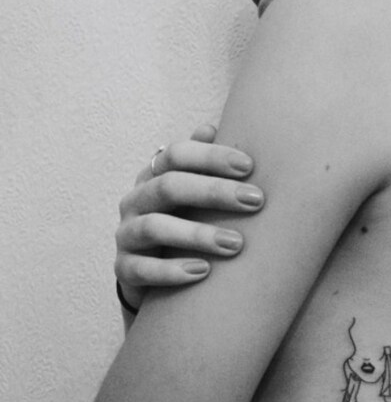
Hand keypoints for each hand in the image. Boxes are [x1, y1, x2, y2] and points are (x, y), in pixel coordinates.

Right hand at [115, 124, 264, 310]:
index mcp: (154, 176)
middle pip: (169, 187)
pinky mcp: (124, 269)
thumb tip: (209, 128)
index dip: (211, 157)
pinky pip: (143, 269)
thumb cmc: (184, 223)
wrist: (153, 273)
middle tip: (256, 201)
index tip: (250, 166)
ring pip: (155, 227)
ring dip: (199, 235)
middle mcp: (136, 200)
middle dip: (214, 192)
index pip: (176, 155)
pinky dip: (173, 270)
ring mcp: (127, 235)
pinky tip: (204, 272)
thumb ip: (203, 166)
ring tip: (237, 244)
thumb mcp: (194, 195)